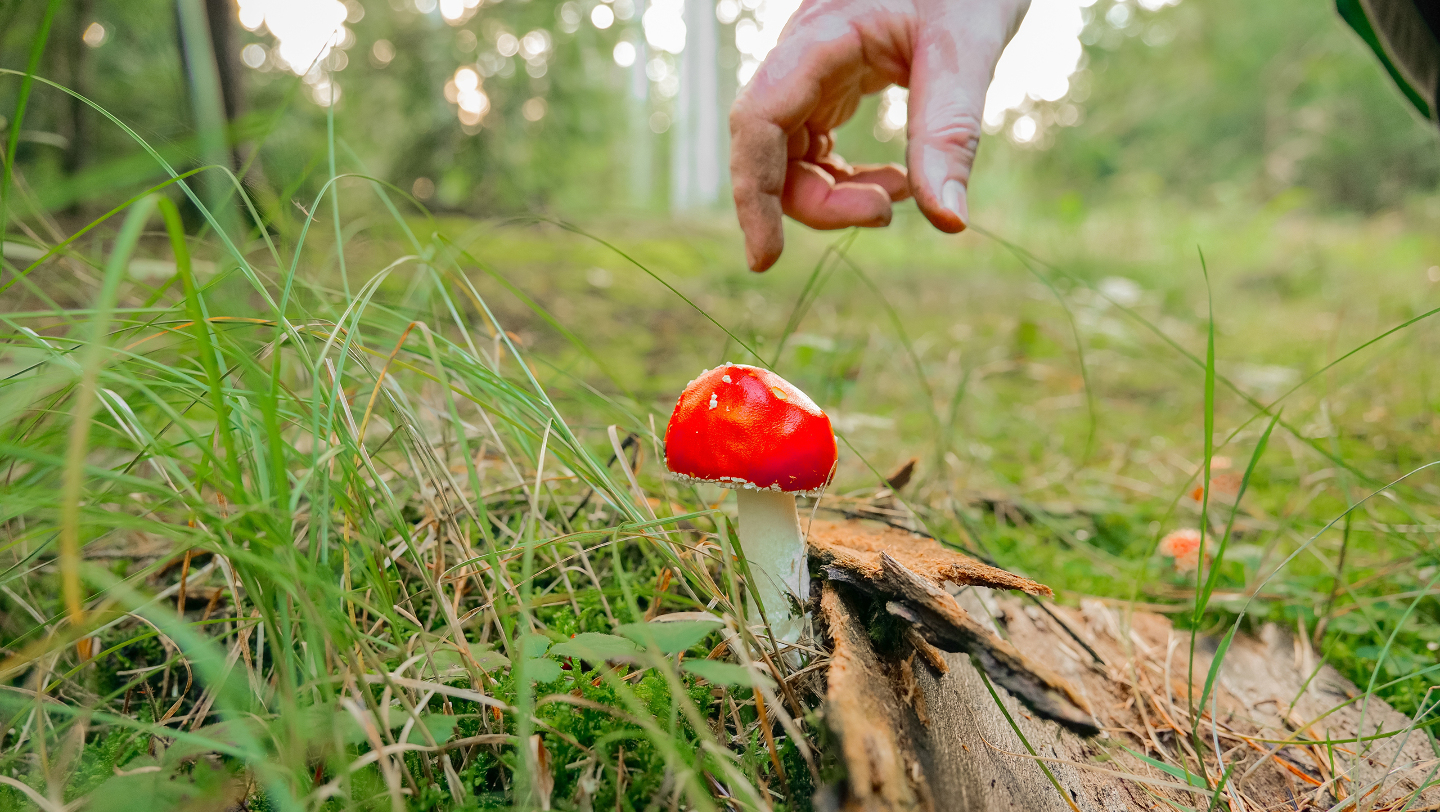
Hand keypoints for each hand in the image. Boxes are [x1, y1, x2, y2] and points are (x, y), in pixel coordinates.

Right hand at [729, 0, 1029, 270]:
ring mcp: (814, 74)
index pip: (759, 120)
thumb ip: (951, 135)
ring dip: (836, 195)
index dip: (753, 193)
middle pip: (771, 150)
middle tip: (885, 214)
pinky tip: (901, 182)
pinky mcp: (834, 86)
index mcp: (821, 36)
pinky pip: (817, 150)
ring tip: (901, 194)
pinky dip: (850, 181)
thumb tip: (949, 222)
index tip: (765, 258)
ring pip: (790, 158)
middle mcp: (803, 57)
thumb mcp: (968, 52)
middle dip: (816, 201)